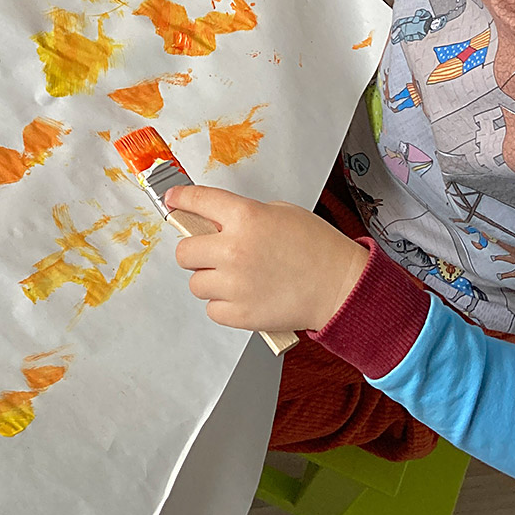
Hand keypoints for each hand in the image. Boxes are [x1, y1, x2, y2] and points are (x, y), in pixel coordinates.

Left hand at [165, 185, 368, 332]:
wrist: (340, 286)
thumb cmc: (317, 247)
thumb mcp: (280, 212)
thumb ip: (244, 215)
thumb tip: (216, 222)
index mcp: (245, 216)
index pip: (197, 201)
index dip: (180, 200)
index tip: (173, 201)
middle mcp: (234, 249)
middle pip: (184, 251)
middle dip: (196, 250)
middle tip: (213, 252)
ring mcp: (235, 284)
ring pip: (195, 283)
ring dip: (210, 279)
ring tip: (236, 278)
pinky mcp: (240, 314)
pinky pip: (212, 309)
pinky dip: (223, 304)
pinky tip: (244, 296)